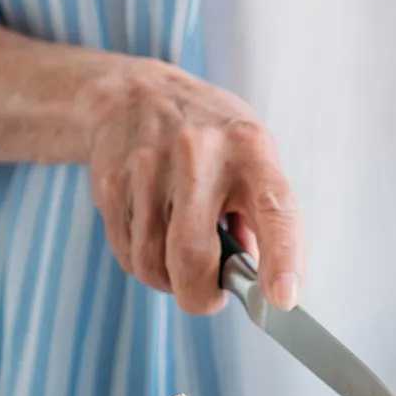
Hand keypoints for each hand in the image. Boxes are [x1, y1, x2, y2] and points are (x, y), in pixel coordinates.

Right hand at [81, 60, 303, 315]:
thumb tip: (253, 283)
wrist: (133, 96)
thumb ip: (260, 217)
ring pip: (154, 265)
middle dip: (201, 296)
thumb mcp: (250, 156)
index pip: (275, 208)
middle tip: (209, 295)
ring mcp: (150, 167)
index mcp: (250, 149)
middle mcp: (200, 154)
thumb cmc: (208, 137)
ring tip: (178, 253)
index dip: (283, 258)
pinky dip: (143, 262)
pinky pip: (128, 255)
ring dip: (169, 279)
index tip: (283, 299)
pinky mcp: (113, 184)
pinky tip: (153, 235)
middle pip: (193, 257)